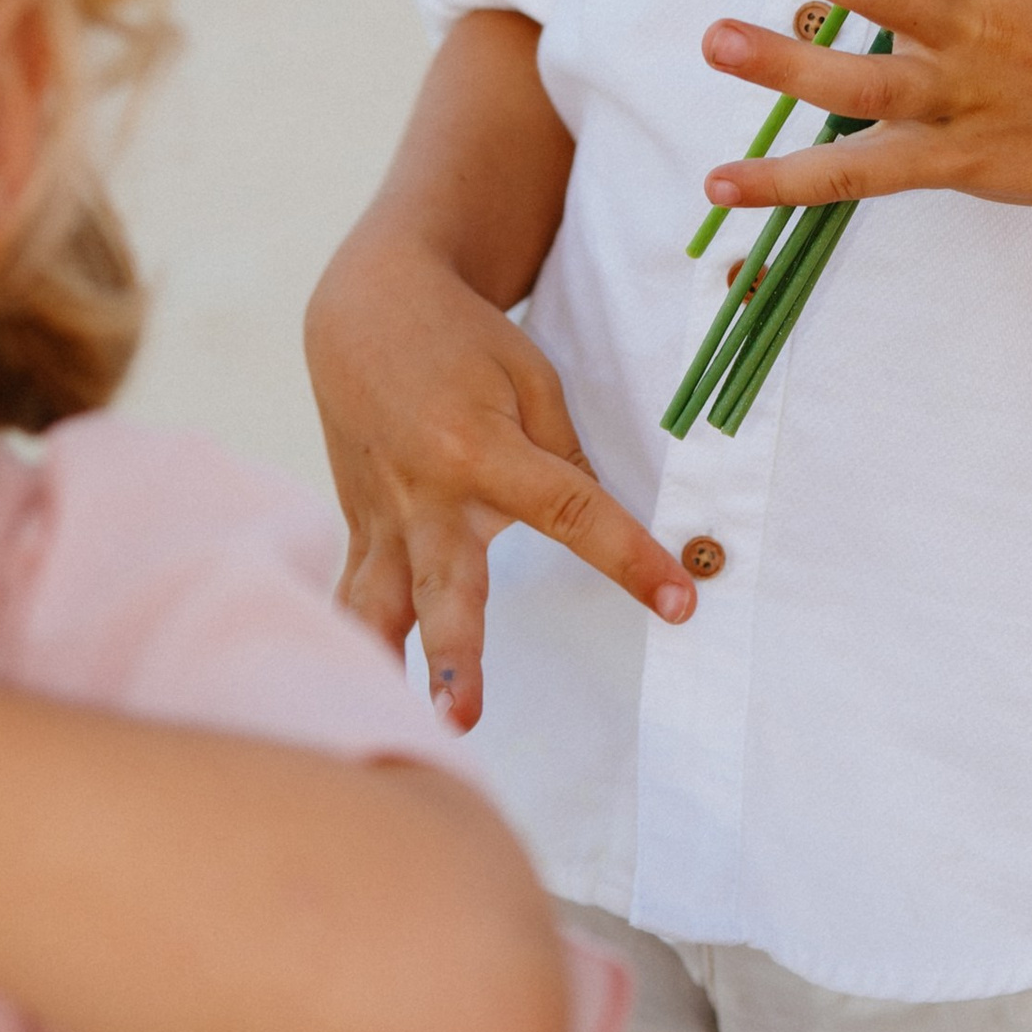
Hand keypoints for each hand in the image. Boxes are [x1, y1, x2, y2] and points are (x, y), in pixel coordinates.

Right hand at [307, 223, 693, 732]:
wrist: (366, 307)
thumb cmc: (464, 340)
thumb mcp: (532, 379)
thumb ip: (562, 459)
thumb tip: (601, 525)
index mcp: (481, 448)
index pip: (572, 514)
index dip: (630, 560)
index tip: (680, 600)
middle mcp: (427, 493)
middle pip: (448, 586)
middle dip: (456, 658)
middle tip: (462, 719)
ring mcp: (385, 516)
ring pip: (382, 604)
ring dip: (389, 665)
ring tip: (394, 724)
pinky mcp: (359, 526)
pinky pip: (352, 592)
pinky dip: (351, 638)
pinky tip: (352, 688)